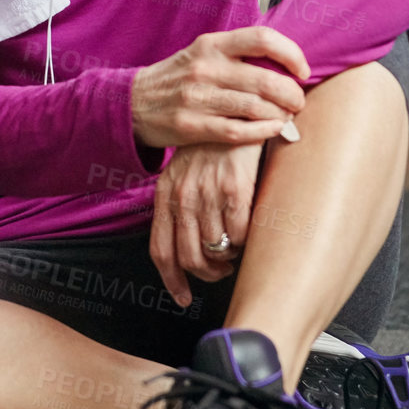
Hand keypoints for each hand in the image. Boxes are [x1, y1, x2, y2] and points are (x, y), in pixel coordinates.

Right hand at [131, 25, 309, 149]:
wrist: (134, 103)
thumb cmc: (181, 78)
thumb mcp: (204, 54)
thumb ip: (239, 54)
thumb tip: (287, 61)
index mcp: (212, 44)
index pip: (262, 38)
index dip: (291, 54)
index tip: (303, 71)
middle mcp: (205, 67)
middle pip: (264, 78)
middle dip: (292, 94)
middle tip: (299, 102)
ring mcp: (196, 97)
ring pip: (255, 106)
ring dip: (280, 115)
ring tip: (287, 118)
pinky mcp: (190, 125)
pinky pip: (237, 130)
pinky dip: (262, 132)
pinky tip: (272, 131)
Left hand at [151, 142, 263, 302]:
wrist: (235, 112)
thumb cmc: (211, 146)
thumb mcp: (184, 173)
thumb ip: (181, 205)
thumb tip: (188, 245)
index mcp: (166, 193)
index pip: (161, 250)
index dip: (172, 280)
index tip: (182, 297)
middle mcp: (183, 195)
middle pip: (189, 257)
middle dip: (207, 273)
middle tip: (220, 270)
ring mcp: (207, 192)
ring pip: (215, 250)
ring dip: (227, 260)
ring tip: (234, 252)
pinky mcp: (234, 188)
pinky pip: (239, 235)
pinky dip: (244, 244)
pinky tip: (248, 236)